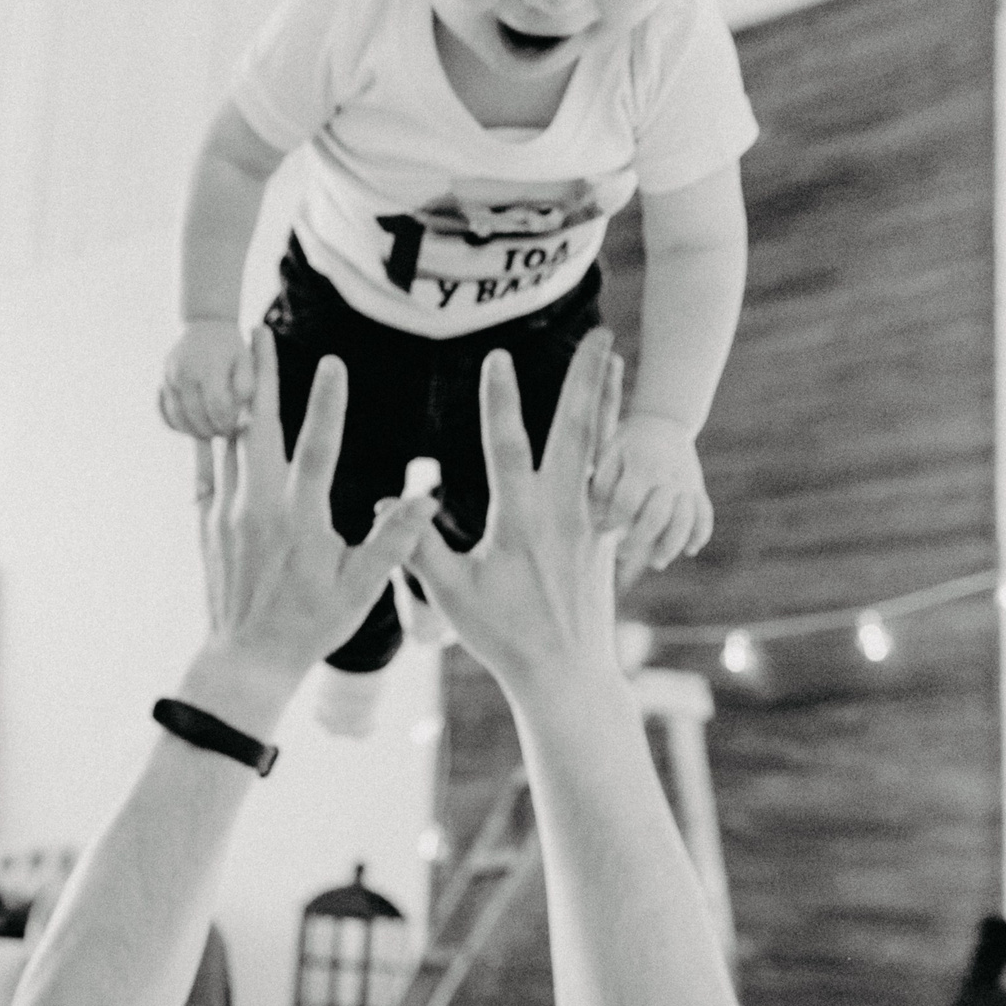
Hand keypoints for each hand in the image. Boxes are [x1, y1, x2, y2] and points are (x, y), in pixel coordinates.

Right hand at [161, 318, 254, 437]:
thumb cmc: (232, 348)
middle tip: (221, 435)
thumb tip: (239, 411)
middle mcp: (186, 371)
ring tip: (207, 433)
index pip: (217, 405)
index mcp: (210, 366)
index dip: (226, 421)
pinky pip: (164, 410)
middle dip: (210, 429)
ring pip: (177, 415)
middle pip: (195, 414)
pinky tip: (190, 428)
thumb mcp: (246, 361)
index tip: (233, 428)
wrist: (206, 324)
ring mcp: (170, 375)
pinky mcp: (163, 379)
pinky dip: (176, 424)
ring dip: (192, 431)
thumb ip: (246, 386)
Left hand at [194, 326, 436, 680]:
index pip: (318, 449)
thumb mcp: (360, 590)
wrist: (246, 659)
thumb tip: (426, 500)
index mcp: (300, 521)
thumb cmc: (310, 626)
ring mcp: (228, 513)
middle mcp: (259, 508)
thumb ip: (392, 541)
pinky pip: (205, 467)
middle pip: (258, 427)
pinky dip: (206, 435)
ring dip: (233, 397)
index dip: (327, 404)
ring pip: (227, 441)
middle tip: (259, 332)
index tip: (333, 362)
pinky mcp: (208, 523)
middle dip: (261, 376)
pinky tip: (207, 411)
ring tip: (235, 357)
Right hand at [399, 329, 625, 688]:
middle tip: (599, 331)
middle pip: (578, 432)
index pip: (509, 450)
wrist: (567, 674)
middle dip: (585, 378)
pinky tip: (617, 421)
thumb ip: (418, 547)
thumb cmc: (504, 637)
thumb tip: (388, 503)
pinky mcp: (604, 534)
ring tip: (614, 355)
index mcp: (521, 523)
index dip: (500, 403)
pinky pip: (612, 475)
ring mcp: (590, 521)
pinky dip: (614, 440)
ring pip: (602, 446)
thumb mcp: (452, 595)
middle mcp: (563, 514)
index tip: (495, 357)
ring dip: (606, 398)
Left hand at [590, 410, 711, 589]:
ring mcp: (687, 484)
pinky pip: (705, 514)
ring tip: (657, 563)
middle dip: (638, 540)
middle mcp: (668, 477)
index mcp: (643, 466)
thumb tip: (600, 515)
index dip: (612, 520)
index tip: (602, 529)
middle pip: (656, 517)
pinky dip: (701, 534)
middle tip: (622, 551)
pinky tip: (690, 551)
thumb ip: (602, 481)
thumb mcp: (609, 451)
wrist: (664, 420)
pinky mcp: (698, 489)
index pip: (627, 502)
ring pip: (685, 520)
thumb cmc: (628, 442)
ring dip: (671, 545)